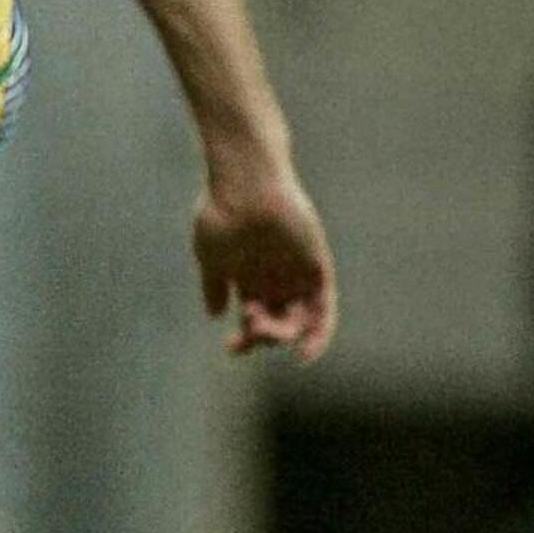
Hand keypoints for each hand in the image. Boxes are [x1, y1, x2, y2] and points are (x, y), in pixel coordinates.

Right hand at [192, 167, 334, 358]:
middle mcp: (275, 278)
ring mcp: (296, 272)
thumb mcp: (209, 253)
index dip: (245, 339)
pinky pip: (324, 306)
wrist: (245, 183)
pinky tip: (306, 349)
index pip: (253, 319)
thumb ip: (213, 285)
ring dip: (286, 334)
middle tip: (251, 331)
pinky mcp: (316, 265)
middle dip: (263, 336)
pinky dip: (320, 330)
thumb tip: (215, 314)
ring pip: (299, 318)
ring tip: (268, 331)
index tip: (231, 349)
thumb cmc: (221, 213)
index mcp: (249, 278)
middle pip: (277, 322)